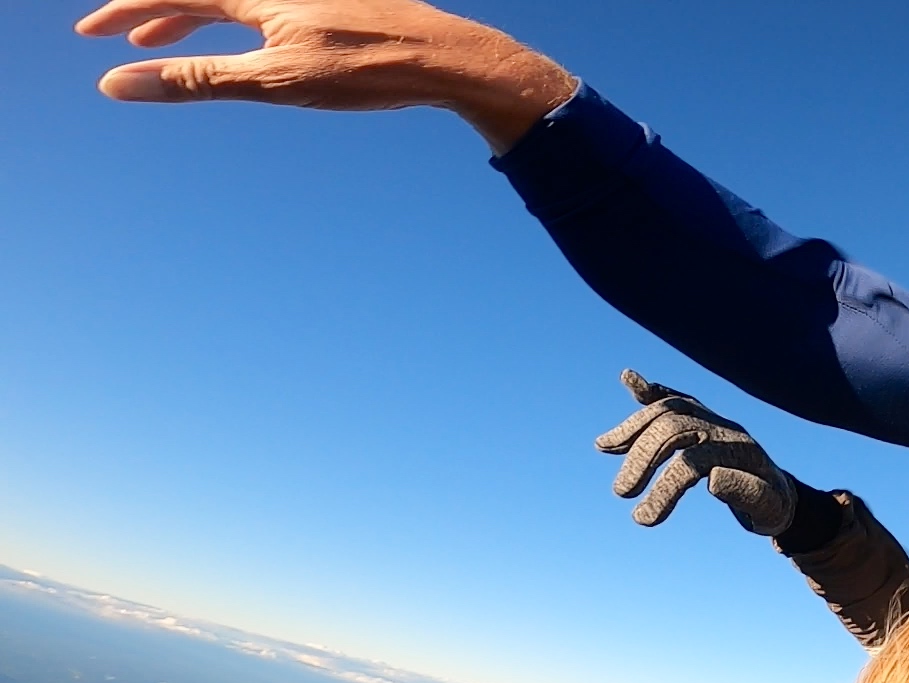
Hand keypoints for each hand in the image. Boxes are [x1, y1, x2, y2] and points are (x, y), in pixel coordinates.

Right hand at [75, 0, 575, 151]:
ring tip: (166, 45)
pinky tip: (242, 42)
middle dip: (154, 12)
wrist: (448, 58)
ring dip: (193, 19)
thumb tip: (123, 81)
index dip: (128, 10)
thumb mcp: (274, 80)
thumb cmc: (368, 69)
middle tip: (120, 40)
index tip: (93, 34)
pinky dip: (237, 22)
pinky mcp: (336, 2)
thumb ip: (198, 79)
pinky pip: (266, 5)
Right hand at [595, 370, 798, 536]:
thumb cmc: (773, 507)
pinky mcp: (704, 420)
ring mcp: (713, 420)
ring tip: (604, 446)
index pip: (691, 462)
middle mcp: (724, 429)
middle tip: (622, 492)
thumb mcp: (768, 508)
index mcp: (738, 453)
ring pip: (669, 411)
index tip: (644, 519)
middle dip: (642, 458)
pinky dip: (651, 391)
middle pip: (674, 430)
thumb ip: (745, 492)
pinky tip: (628, 380)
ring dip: (634, 427)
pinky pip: (677, 399)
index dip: (664, 489)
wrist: (783, 495)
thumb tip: (712, 478)